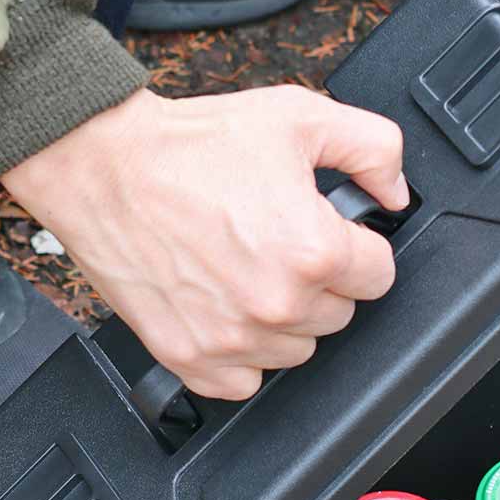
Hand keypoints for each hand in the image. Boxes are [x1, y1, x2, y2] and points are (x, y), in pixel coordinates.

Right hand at [2, 85, 405, 399]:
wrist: (102, 166)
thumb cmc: (190, 145)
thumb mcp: (298, 116)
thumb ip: (372, 149)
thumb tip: (396, 192)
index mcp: (313, 251)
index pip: (379, 276)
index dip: (356, 247)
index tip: (327, 232)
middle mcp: (277, 304)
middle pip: (338, 315)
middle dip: (318, 280)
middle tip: (274, 239)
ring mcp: (232, 339)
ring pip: (295, 350)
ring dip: (281, 318)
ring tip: (244, 267)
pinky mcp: (191, 358)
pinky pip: (244, 382)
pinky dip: (239, 354)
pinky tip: (222, 307)